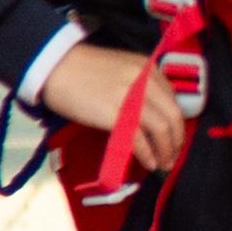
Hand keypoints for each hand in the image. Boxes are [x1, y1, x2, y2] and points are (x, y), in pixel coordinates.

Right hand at [39, 42, 187, 173]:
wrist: (54, 67)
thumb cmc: (83, 69)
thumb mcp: (121, 69)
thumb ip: (140, 86)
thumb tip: (151, 114)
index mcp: (148, 68)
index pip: (173, 99)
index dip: (177, 121)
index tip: (174, 136)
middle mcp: (145, 81)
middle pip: (173, 115)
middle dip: (177, 140)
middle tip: (173, 155)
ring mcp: (131, 98)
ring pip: (161, 128)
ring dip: (166, 150)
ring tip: (163, 163)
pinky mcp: (115, 115)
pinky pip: (140, 139)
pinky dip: (147, 153)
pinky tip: (149, 162)